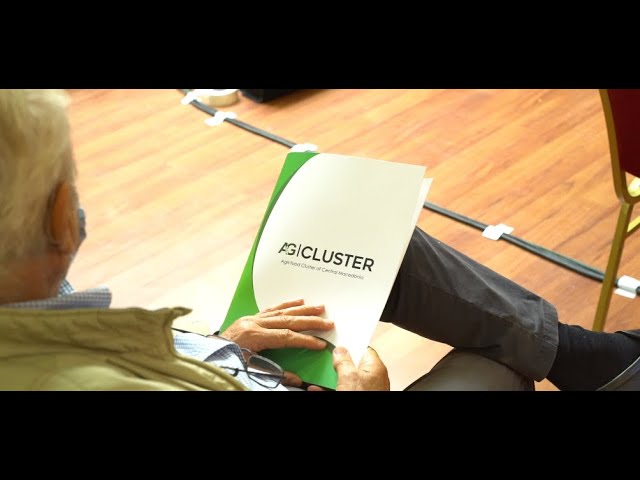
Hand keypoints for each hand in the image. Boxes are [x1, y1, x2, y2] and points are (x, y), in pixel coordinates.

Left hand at [218, 299, 333, 386]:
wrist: (205, 359)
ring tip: (319, 308)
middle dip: (310, 322)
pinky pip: (271, 309)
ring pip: (282, 311)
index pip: (286, 337)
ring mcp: (251, 319)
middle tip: (328, 323)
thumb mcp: (249, 370)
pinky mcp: (249, 319)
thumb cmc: (225, 364)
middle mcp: (253, 323)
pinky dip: (286, 305)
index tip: (321, 344)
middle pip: (288, 320)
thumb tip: (296, 378)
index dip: (305, 340)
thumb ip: (273, 373)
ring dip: (302, 310)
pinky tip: (298, 301)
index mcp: (253, 336)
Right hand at [311, 346, 388, 390]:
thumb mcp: (349, 377)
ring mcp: (364, 391)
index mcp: (375, 368)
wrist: (363, 430)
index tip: (338, 345)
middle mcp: (372, 380)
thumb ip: (343, 361)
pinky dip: (329, 390)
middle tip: (327, 360)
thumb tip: (340, 351)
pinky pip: (342, 391)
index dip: (351, 346)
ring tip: (319, 374)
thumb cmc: (363, 397)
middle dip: (339, 364)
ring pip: (346, 381)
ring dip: (331, 378)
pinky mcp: (357, 397)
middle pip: (353, 366)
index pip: (364, 350)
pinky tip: (317, 389)